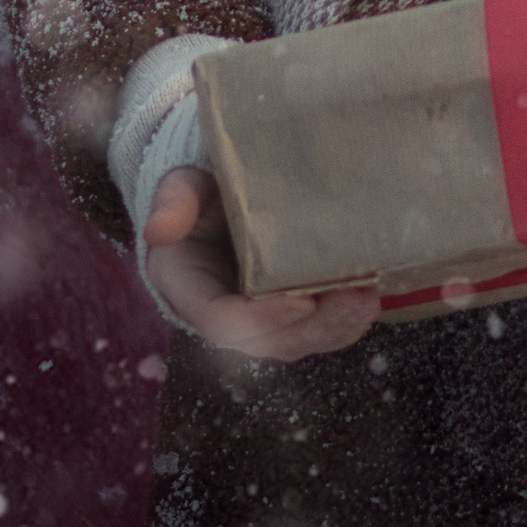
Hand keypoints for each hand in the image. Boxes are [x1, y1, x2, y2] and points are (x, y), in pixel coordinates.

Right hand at [143, 166, 382, 360]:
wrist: (218, 189)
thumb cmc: (200, 185)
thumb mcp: (181, 184)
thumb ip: (173, 201)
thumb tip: (158, 230)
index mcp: (186, 286)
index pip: (220, 320)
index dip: (261, 319)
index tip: (303, 303)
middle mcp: (218, 313)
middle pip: (264, 341)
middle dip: (312, 328)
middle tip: (354, 301)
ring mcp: (252, 317)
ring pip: (292, 341)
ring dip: (334, 328)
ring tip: (368, 301)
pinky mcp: (280, 312)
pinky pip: (310, 332)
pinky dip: (341, 325)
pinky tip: (369, 304)